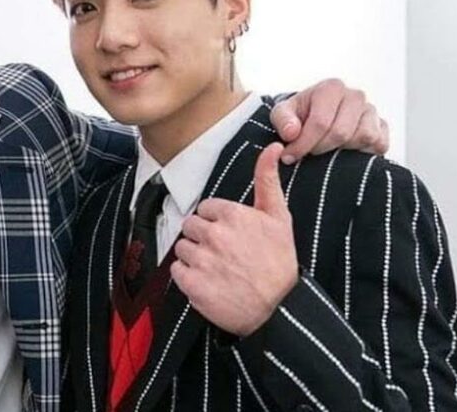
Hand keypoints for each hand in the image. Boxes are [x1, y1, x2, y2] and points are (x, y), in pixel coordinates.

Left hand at [170, 143, 297, 336]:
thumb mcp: (279, 217)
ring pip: (181, 248)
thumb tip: (270, 147)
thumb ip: (268, 180)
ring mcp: (201, 260)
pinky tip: (208, 282)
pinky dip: (188, 277)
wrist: (279, 310)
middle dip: (203, 238)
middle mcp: (214, 235)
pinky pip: (176, 271)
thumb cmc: (279, 262)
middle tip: (224, 254)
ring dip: (195, 258)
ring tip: (217, 269)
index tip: (232, 236)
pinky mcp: (191, 284)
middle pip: (190, 227)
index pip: (205, 209)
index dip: (217, 223)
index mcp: (232, 215)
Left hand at [270, 78, 388, 163]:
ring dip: (342, 150)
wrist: (315, 116)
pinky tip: (345, 151)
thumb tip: (292, 132)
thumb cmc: (299, 115)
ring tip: (327, 148)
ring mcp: (371, 110)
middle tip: (308, 153)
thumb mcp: (282, 113)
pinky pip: (380, 144)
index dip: (303, 144)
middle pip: (341, 133)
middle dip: (320, 148)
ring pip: (363, 138)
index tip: (290, 156)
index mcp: (331, 88)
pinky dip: (363, 152)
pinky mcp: (382, 126)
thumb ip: (282, 120)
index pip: (320, 122)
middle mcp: (355, 96)